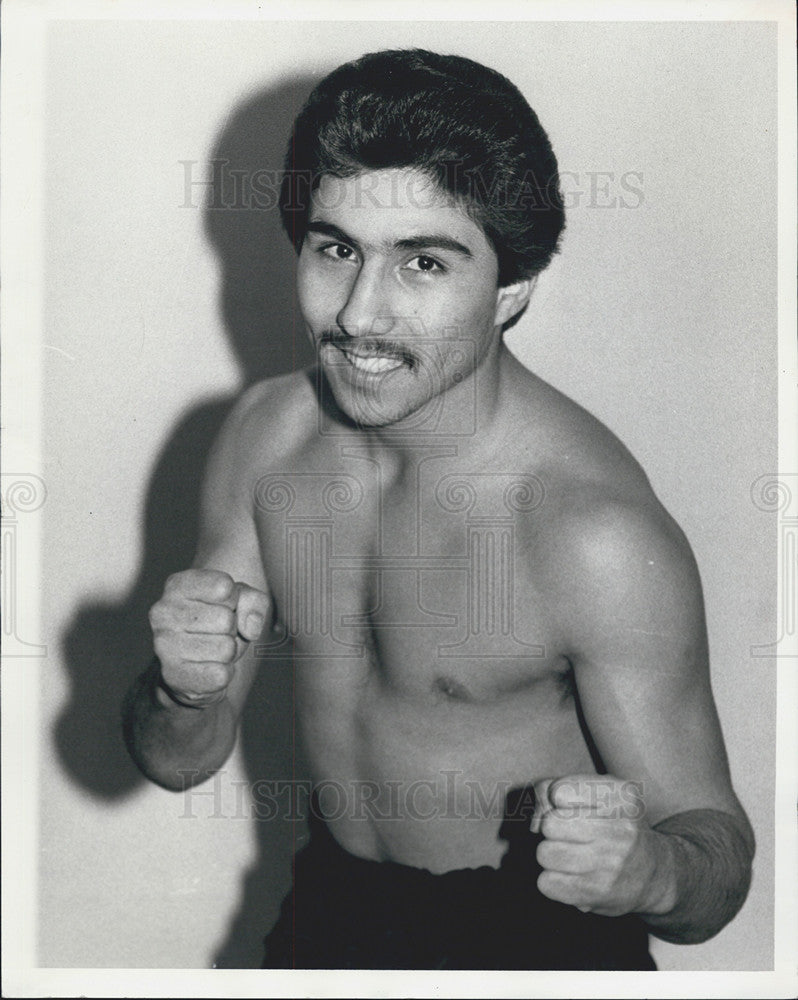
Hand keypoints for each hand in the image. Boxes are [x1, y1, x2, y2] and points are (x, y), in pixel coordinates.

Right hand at [149, 568, 270, 708]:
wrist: (193, 667)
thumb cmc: (217, 623)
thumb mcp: (240, 601)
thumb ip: (254, 601)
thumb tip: (249, 628)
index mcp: (177, 585)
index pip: (224, 587)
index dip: (234, 600)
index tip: (223, 605)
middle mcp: (163, 612)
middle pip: (226, 619)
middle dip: (232, 628)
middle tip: (217, 632)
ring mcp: (163, 645)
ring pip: (225, 648)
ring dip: (228, 652)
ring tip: (212, 649)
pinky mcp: (172, 675)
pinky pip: (221, 674)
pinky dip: (224, 673)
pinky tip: (207, 667)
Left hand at [531, 773, 673, 916]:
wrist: (654, 872)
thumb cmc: (615, 825)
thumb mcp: (599, 793)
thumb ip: (554, 789)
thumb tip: (535, 821)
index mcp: (621, 795)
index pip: (559, 792)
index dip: (554, 798)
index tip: (567, 807)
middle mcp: (620, 828)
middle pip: (550, 824)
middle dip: (551, 829)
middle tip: (566, 835)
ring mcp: (611, 863)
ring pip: (545, 853)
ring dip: (550, 855)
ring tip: (568, 856)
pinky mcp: (599, 892)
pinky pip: (547, 883)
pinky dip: (551, 880)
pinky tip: (569, 877)